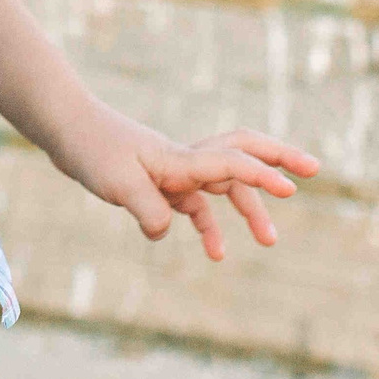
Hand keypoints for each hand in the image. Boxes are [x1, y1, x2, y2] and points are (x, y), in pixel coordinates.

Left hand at [51, 103, 320, 260]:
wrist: (65, 129)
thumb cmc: (90, 149)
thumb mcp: (115, 183)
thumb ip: (146, 208)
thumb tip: (165, 232)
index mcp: (179, 159)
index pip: (230, 164)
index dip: (262, 174)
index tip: (291, 188)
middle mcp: (184, 160)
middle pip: (242, 153)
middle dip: (279, 159)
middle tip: (314, 169)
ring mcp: (174, 170)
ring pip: (223, 185)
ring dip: (248, 209)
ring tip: (269, 241)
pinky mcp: (159, 181)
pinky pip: (195, 203)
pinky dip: (208, 223)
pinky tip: (214, 249)